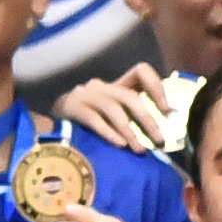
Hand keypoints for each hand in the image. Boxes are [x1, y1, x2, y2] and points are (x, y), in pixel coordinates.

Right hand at [55, 65, 171, 156]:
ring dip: (130, 131)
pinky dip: (109, 132)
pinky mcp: (73, 108)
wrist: (53, 120)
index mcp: (116, 85)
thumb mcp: (113, 114)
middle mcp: (103, 87)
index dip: (156, 87)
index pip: (141, 71)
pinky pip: (94, 120)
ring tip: (140, 150)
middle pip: (130, 97)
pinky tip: (119, 145)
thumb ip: (132, 118)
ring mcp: (87, 96)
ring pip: (114, 110)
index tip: (167, 111)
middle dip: (147, 120)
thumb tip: (158, 134)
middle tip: (159, 141)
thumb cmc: (90, 121)